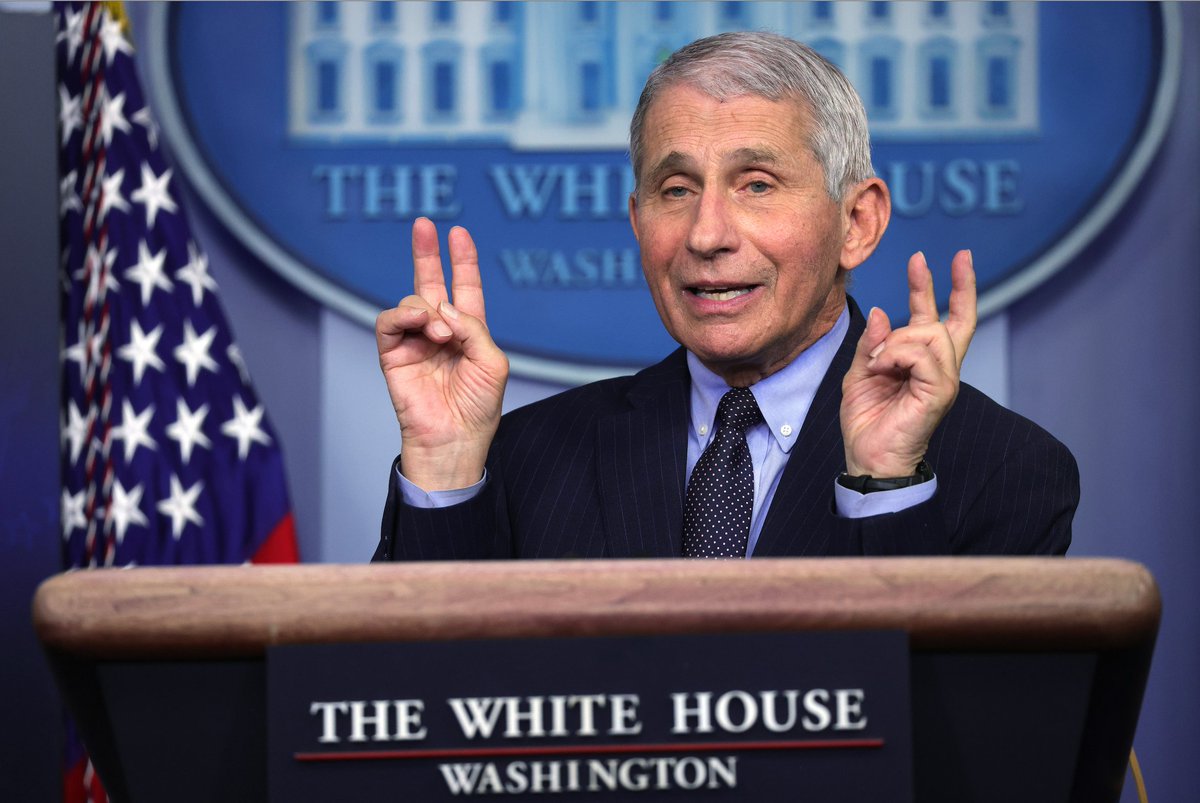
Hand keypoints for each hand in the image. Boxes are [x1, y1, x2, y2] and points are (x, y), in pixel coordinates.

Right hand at [376, 218, 508, 489]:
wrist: (453, 439)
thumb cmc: (478, 407)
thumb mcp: (492, 362)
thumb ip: (472, 327)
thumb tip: (442, 307)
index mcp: (469, 332)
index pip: (465, 288)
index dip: (463, 261)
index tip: (460, 233)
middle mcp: (441, 333)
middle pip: (431, 283)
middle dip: (428, 254)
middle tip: (424, 224)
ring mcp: (415, 342)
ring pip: (412, 302)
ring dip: (427, 310)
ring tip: (441, 333)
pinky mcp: (393, 354)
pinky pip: (390, 321)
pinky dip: (404, 316)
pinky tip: (421, 326)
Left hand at [840, 250, 976, 477]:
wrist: (868, 458)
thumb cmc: (867, 421)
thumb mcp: (860, 374)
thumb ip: (872, 344)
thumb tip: (883, 312)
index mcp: (922, 363)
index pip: (945, 319)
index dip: (954, 288)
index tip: (958, 258)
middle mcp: (940, 368)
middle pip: (952, 320)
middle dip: (947, 284)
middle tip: (932, 257)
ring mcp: (943, 380)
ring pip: (930, 334)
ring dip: (895, 341)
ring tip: (877, 363)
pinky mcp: (939, 392)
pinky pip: (921, 356)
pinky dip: (895, 356)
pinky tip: (882, 369)